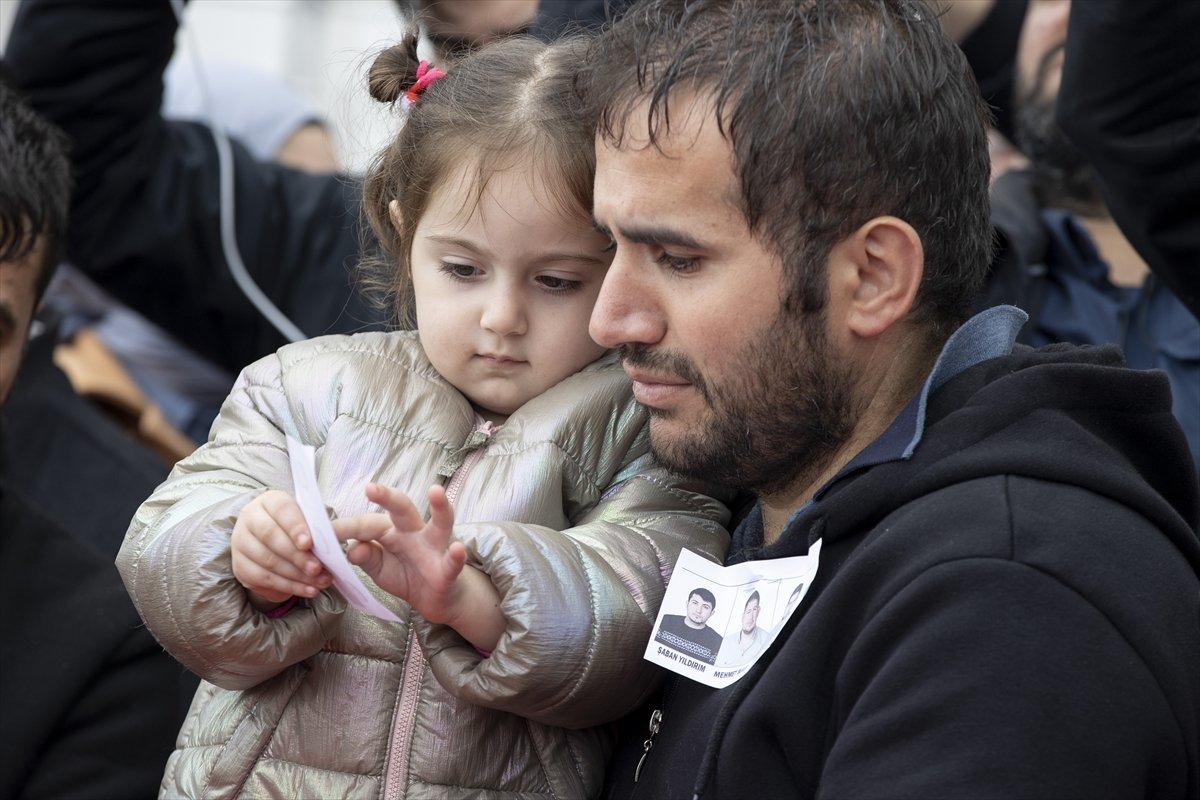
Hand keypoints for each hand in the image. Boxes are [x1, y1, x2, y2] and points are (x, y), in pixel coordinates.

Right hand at [231, 490, 331, 608]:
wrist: (273, 541)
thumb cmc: (296, 527)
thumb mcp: (308, 521)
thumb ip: (318, 529)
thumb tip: (332, 541)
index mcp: (269, 501)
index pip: (281, 510)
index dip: (295, 527)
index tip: (308, 543)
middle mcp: (250, 518)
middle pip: (271, 536)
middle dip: (296, 556)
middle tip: (317, 569)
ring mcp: (240, 542)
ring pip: (267, 560)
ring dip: (295, 575)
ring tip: (318, 583)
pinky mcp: (239, 565)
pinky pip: (262, 578)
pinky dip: (287, 587)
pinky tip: (306, 590)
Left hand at [331, 483, 467, 625]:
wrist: (433, 599)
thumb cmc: (405, 575)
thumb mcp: (378, 569)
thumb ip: (366, 558)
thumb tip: (350, 549)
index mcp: (391, 531)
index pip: (365, 524)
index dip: (343, 528)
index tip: (319, 533)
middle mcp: (414, 531)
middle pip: (402, 508)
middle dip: (387, 496)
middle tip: (370, 488)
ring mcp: (434, 547)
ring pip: (440, 522)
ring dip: (440, 507)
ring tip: (436, 492)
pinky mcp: (449, 568)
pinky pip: (453, 560)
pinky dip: (456, 555)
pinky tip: (457, 549)